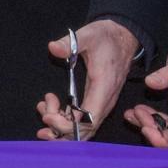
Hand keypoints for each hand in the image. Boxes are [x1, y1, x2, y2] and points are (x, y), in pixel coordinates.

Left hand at [36, 18, 137, 139]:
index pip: (88, 121)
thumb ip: (70, 42)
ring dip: (59, 126)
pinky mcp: (97, 104)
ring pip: (82, 131)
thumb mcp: (89, 34)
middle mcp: (105, 102)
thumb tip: (53, 48)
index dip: (66, 125)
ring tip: (43, 107)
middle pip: (84, 132)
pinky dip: (64, 121)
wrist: (123, 38)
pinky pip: (82, 123)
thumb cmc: (107, 38)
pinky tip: (50, 108)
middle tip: (43, 110)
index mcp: (103, 88)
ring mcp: (102, 105)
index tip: (47, 115)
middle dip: (59, 128)